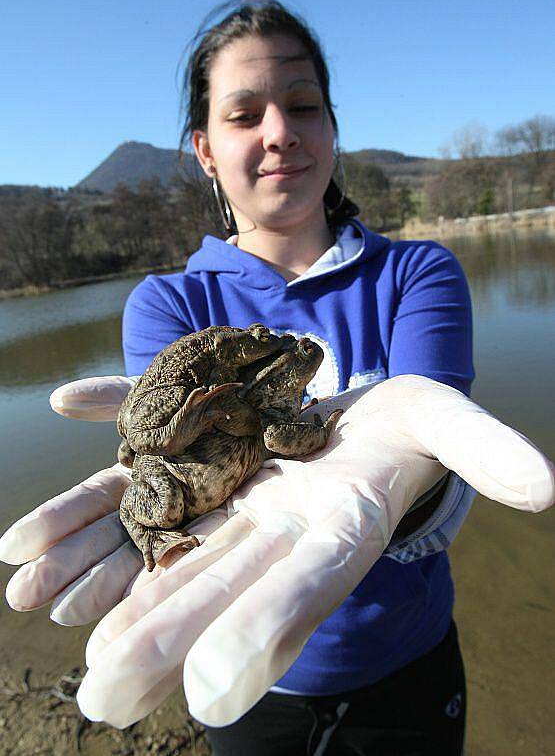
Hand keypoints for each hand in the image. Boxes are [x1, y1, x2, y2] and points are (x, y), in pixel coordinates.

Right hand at [0, 376, 251, 624]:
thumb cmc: (220, 394)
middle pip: (112, 539)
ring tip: (68, 611)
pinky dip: (170, 586)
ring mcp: (201, 521)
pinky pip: (202, 560)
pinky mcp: (239, 533)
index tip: (12, 548)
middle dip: (69, 566)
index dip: (56, 523)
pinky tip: (140, 608)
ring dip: (107, 587)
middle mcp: (168, 503)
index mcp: (145, 471)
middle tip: (23, 594)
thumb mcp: (164, 392)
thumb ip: (115, 398)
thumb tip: (58, 399)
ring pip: (148, 558)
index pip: (94, 502)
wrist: (283, 398)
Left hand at [73, 376, 553, 728]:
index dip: (268, 628)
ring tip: (92, 679)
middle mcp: (293, 540)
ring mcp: (254, 526)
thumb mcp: (443, 416)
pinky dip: (142, 575)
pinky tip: (97, 612)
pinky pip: (180, 539)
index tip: (215, 687)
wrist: (365, 421)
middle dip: (175, 641)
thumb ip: (482, 445)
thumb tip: (546, 485)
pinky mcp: (226, 503)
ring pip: (196, 577)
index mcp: (347, 525)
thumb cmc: (411, 422)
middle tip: (110, 697)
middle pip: (233, 593)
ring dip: (144, 623)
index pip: (310, 583)